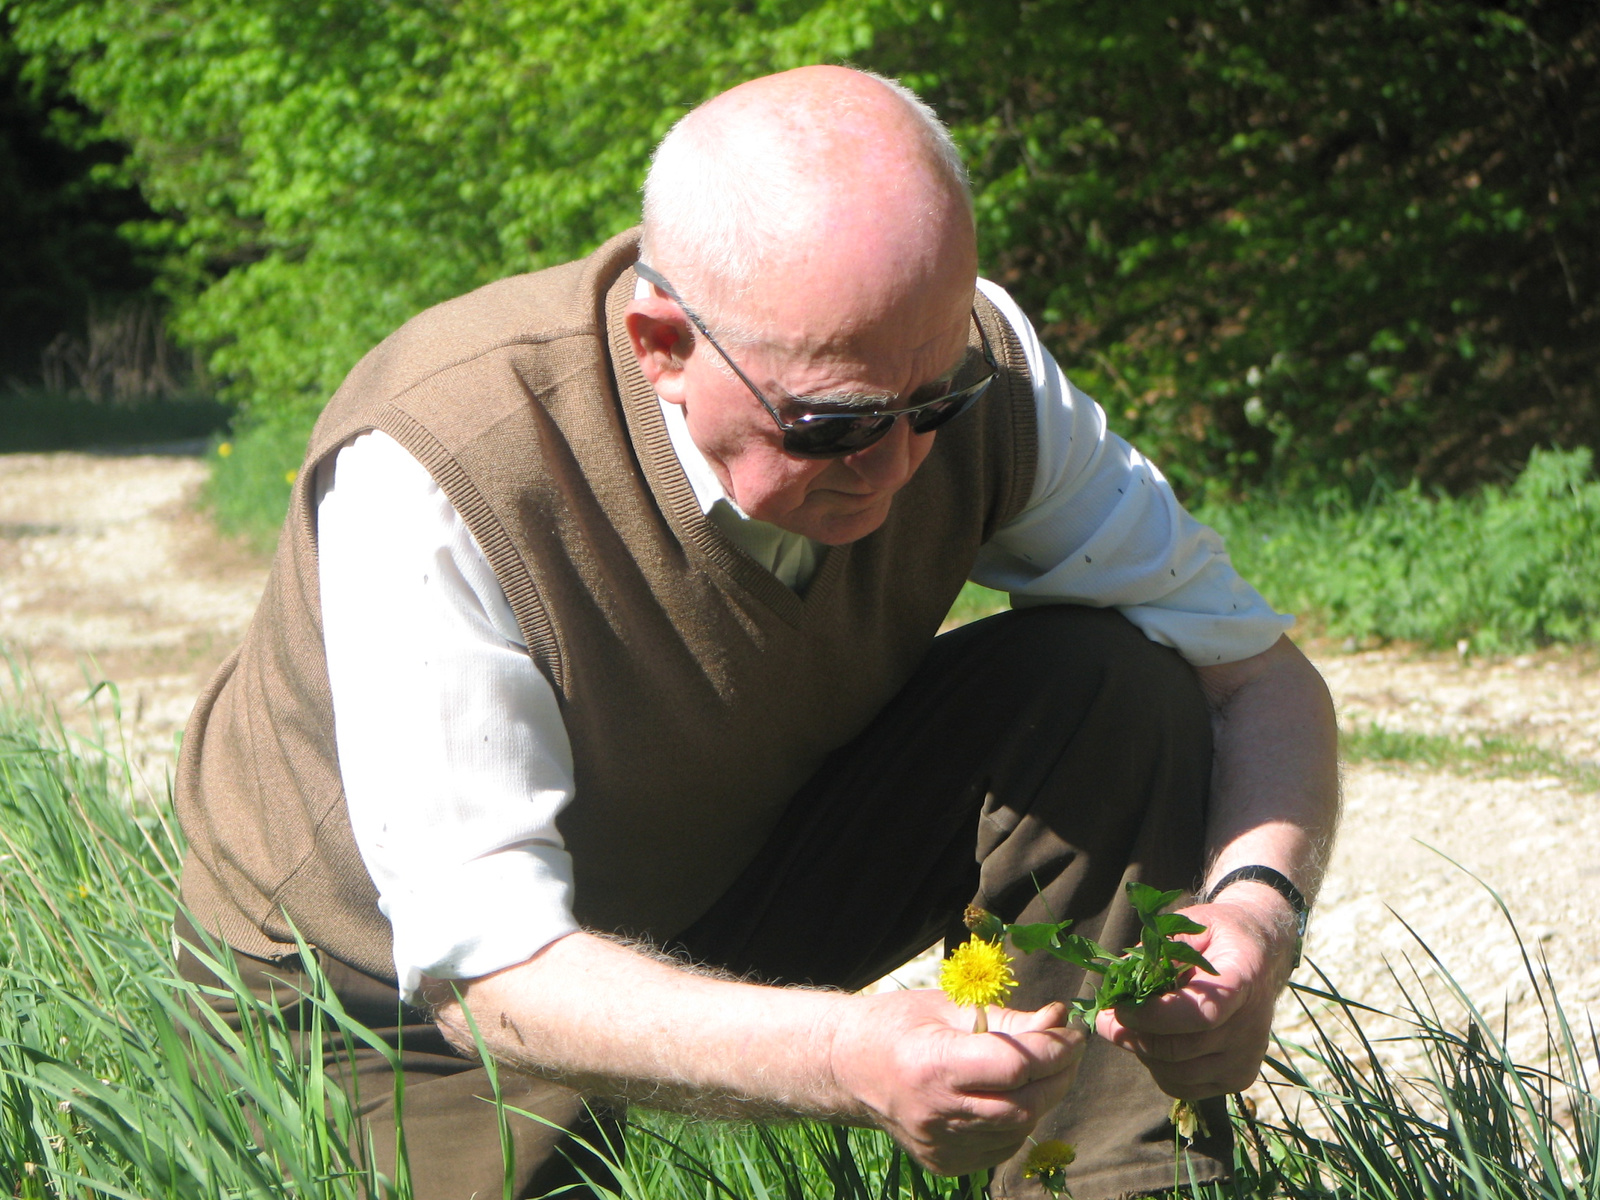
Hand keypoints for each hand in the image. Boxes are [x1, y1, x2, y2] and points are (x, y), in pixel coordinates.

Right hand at [826, 990, 1082, 1175]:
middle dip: (1059, 1075)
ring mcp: (940, 1145)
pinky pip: (1001, 1146)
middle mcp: (935, 1113)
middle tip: (1069, 1049)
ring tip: (1043, 1068)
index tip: (1071, 1030)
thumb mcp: (950, 1006)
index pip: (1015, 1066)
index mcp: (933, 1065)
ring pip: (1019, 1129)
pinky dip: (1018, 1120)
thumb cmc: (898, 1024)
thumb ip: (1008, 1019)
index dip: (1054, 1048)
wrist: (847, 1068)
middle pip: (1024, 1104)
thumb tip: (1059, 1020)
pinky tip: (1010, 1094)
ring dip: (1043, 1098)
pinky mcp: (945, 1163)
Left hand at [1094, 893, 1297, 1097]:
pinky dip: (1158, 1069)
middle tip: (1103, 1020)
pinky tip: (1153, 1043)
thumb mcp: (1191, 926)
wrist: (1261, 955)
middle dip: (1132, 1035)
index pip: (1199, 1013)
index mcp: (1243, 980)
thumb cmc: (1218, 936)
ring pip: (1176, 1073)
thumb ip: (1156, 951)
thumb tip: (1118, 980)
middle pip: (1180, 1049)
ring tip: (1132, 1026)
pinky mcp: (1238, 1078)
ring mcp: (1246, 1058)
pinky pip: (1184, 1086)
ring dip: (1143, 1053)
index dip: (1153, 1017)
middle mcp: (1251, 1026)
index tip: (1119, 1007)